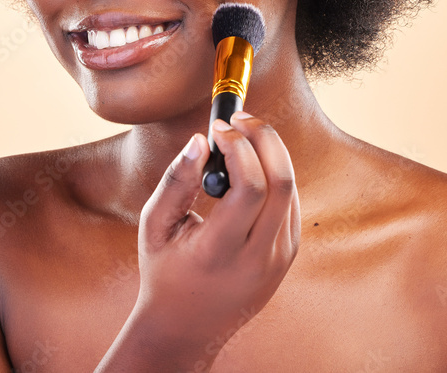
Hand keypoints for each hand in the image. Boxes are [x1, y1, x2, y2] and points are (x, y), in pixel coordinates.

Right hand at [132, 111, 299, 357]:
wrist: (186, 327)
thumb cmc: (164, 272)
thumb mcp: (155, 227)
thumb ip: (176, 181)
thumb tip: (201, 140)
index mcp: (220, 253)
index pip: (251, 188)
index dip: (239, 146)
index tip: (219, 128)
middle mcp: (258, 259)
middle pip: (282, 182)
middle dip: (264, 137)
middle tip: (241, 119)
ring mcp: (278, 261)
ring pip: (290, 190)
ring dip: (271, 153)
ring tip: (242, 136)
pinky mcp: (287, 257)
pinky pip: (290, 204)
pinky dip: (275, 175)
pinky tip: (251, 165)